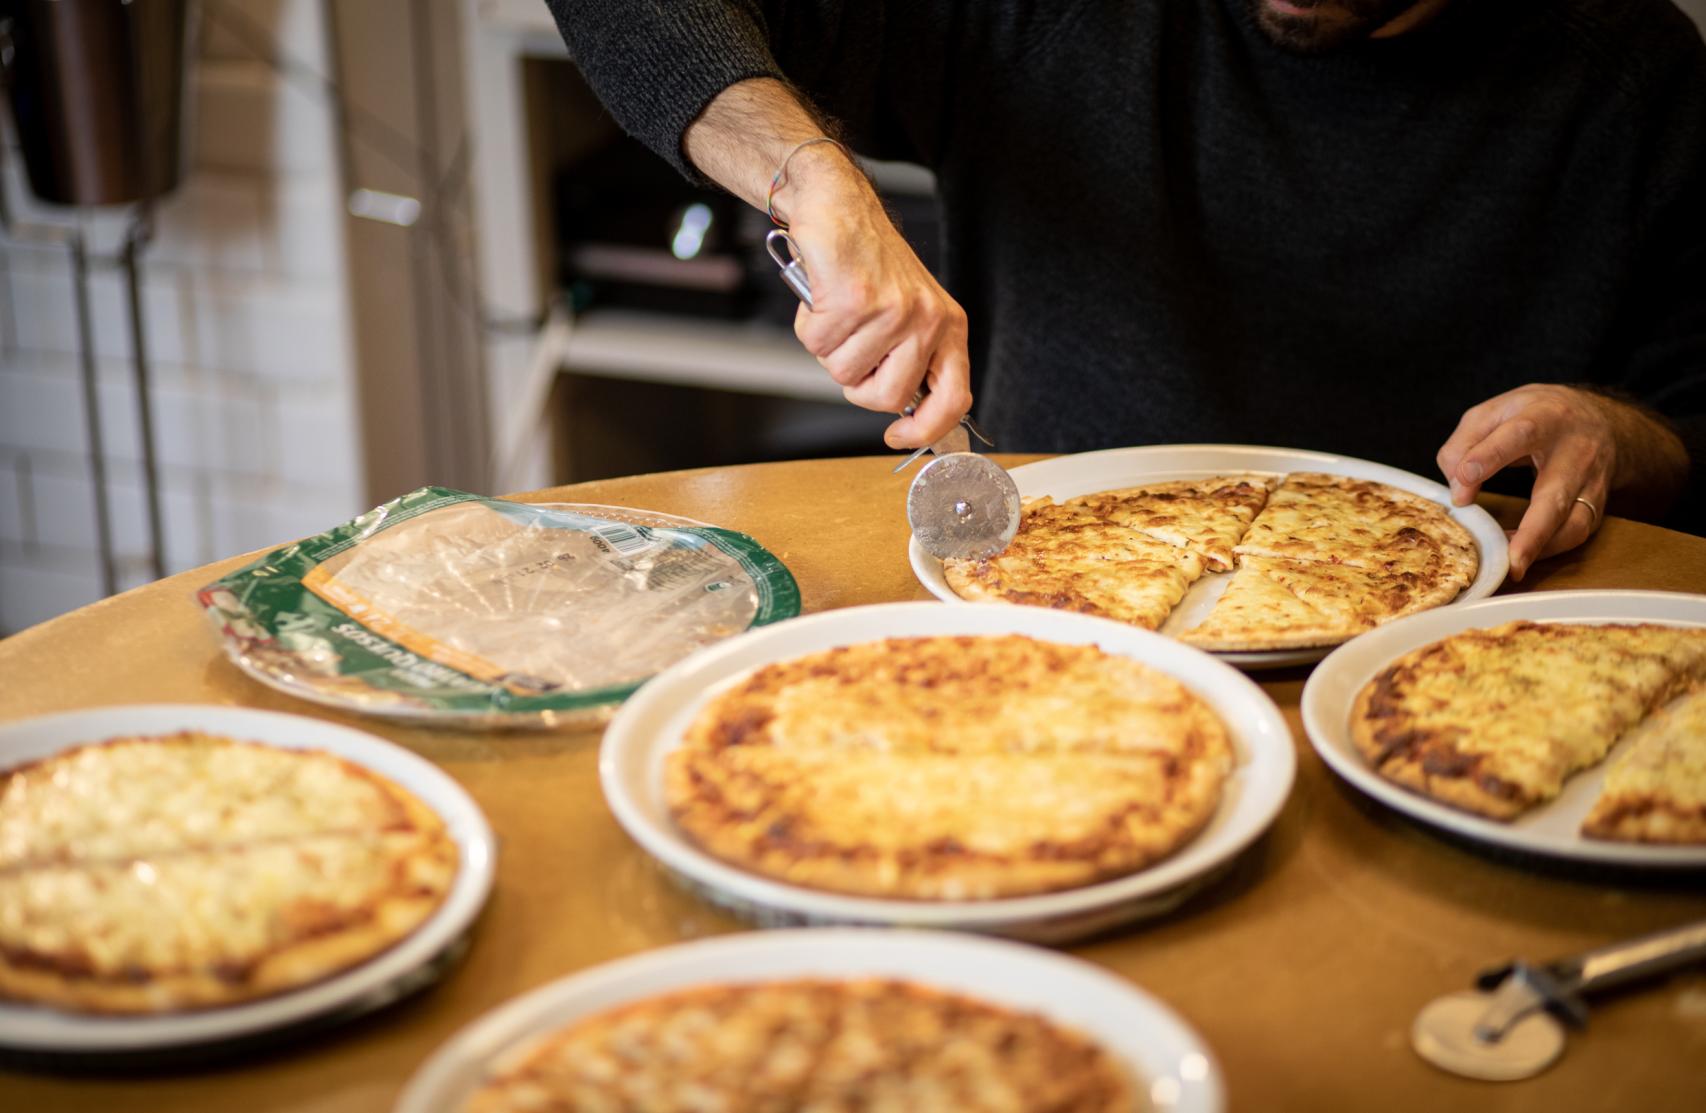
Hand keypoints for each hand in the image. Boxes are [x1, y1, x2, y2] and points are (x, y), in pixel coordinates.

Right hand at [779, 148, 971, 448]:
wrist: (840, 207)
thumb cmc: (869, 261)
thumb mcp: (909, 310)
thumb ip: (912, 357)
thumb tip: (903, 410)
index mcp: (948, 327)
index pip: (954, 399)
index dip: (925, 430)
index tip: (897, 435)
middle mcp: (927, 321)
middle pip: (889, 398)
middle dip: (858, 385)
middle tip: (851, 349)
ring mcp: (893, 312)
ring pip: (846, 374)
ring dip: (829, 349)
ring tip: (836, 311)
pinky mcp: (855, 302)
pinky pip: (819, 345)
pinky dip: (810, 326)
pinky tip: (821, 297)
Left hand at [1436, 384, 1629, 580]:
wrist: (1597, 418)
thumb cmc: (1534, 415)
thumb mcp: (1493, 412)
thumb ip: (1464, 445)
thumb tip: (1458, 492)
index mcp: (1545, 416)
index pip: (1519, 434)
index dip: (1489, 457)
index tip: (1464, 479)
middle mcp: (1576, 450)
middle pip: (1556, 494)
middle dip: (1534, 531)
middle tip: (1511, 561)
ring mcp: (1592, 481)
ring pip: (1575, 523)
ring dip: (1543, 550)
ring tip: (1510, 567)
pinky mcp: (1598, 504)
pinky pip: (1576, 533)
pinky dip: (1549, 550)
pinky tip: (1521, 556)